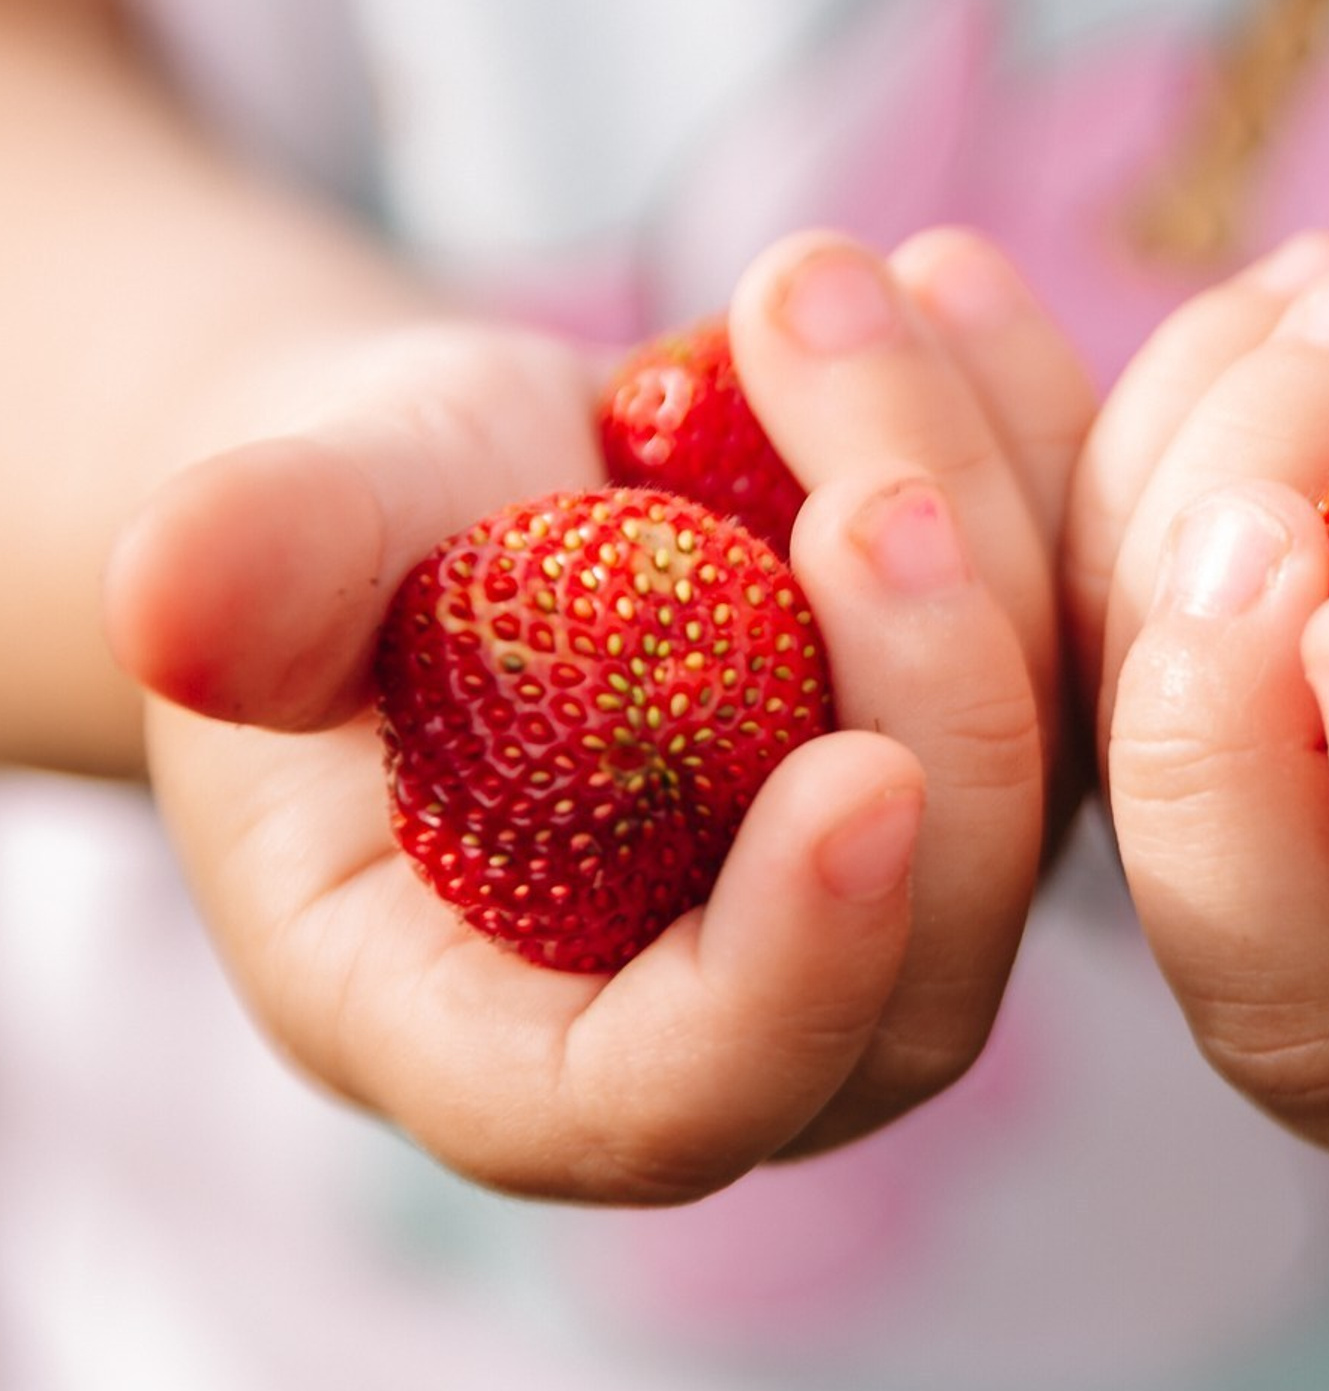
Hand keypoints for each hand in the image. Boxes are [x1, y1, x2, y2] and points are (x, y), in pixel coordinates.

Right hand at [104, 228, 1091, 1204]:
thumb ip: (257, 578)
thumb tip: (176, 586)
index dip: (790, 974)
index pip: (682, 1101)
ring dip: (996, 513)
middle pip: (927, 941)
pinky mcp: (1007, 744)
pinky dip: (1044, 450)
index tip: (863, 778)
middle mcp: (751, 1003)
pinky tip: (960, 289)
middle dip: (932, 690)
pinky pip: (1089, 631)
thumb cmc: (355, 548)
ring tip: (888, 291)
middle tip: (878, 481)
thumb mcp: (290, 543)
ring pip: (1046, 765)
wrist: (469, 487)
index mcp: (520, 1037)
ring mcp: (912, 885)